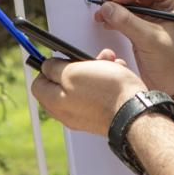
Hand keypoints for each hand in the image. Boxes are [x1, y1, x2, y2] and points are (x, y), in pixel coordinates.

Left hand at [31, 49, 145, 135]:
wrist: (135, 111)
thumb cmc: (107, 92)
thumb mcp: (73, 71)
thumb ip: (54, 68)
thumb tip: (46, 67)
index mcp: (55, 103)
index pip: (38, 85)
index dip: (46, 68)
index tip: (58, 59)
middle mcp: (67, 112)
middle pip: (62, 84)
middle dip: (76, 66)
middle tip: (86, 59)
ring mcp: (84, 115)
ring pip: (84, 86)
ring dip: (95, 69)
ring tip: (108, 63)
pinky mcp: (101, 115)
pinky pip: (98, 94)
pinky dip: (106, 81)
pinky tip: (117, 74)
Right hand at [95, 0, 173, 93]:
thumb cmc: (172, 64)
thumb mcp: (150, 40)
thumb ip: (128, 22)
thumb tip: (108, 7)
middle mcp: (166, 8)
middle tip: (104, 4)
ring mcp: (155, 17)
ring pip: (131, 4)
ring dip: (115, 8)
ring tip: (101, 14)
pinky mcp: (144, 28)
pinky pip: (128, 16)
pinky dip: (116, 18)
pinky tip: (106, 22)